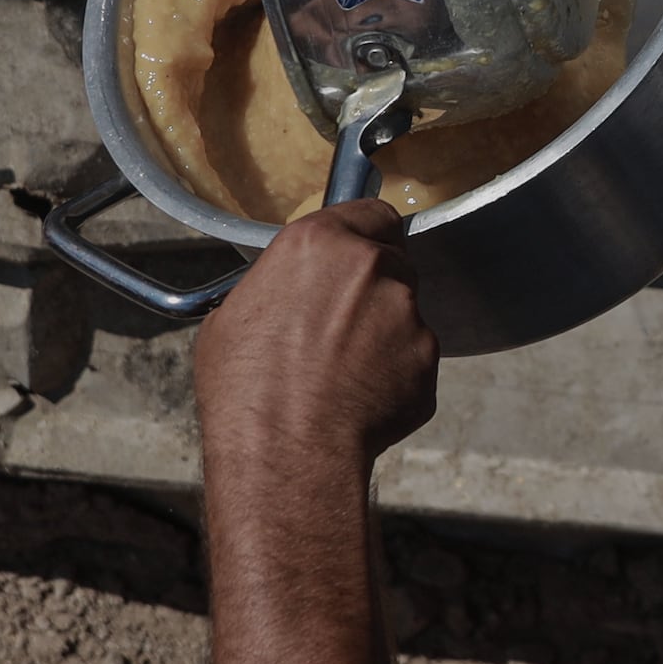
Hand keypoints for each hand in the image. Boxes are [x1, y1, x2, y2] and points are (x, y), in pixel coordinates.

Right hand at [196, 202, 438, 473]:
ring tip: (343, 372)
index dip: (365, 235)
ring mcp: (407, 312)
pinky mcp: (427, 358)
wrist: (287, 450)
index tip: (359, 252)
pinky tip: (359, 397)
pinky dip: (394, 373)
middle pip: (391, 261)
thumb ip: (280, 285)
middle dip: (373, 288)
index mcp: (319, 243)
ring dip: (384, 332)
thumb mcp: (234, 315)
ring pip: (404, 311)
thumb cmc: (248, 388)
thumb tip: (288, 295)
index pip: (370, 213)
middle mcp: (372, 266)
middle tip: (340, 325)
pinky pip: (414, 358)